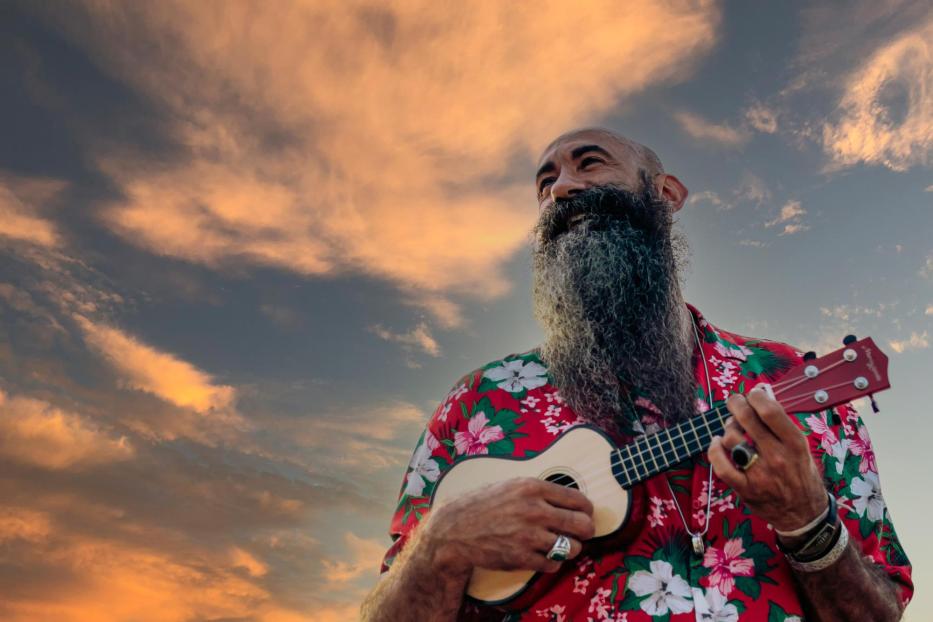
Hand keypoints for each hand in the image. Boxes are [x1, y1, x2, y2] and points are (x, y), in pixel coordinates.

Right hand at [420, 477, 594, 577]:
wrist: (455, 528)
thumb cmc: (484, 504)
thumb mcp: (512, 485)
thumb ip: (540, 491)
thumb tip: (572, 501)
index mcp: (533, 487)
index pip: (578, 500)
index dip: (587, 510)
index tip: (585, 514)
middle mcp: (534, 510)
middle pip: (582, 525)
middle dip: (586, 531)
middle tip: (582, 533)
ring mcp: (528, 535)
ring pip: (572, 548)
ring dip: (571, 548)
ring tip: (562, 545)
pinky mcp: (521, 557)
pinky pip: (553, 564)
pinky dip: (553, 562)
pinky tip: (544, 555)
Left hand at [707, 387, 827, 531]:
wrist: (804, 515)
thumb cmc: (801, 475)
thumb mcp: (801, 448)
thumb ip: (781, 425)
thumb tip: (761, 395)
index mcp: (795, 444)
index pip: (770, 411)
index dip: (756, 396)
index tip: (752, 394)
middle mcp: (778, 457)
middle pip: (747, 419)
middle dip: (736, 403)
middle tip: (734, 401)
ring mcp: (760, 474)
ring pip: (731, 438)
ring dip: (728, 428)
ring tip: (733, 428)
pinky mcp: (746, 489)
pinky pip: (721, 465)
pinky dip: (714, 450)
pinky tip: (716, 442)